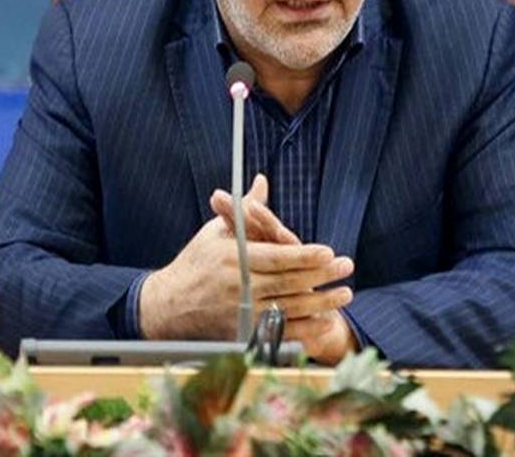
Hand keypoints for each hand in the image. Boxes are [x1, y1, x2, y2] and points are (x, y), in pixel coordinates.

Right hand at [211, 174, 359, 360]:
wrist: (167, 306)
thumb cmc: (196, 263)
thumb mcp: (217, 232)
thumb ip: (246, 210)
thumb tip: (262, 181)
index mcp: (233, 259)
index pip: (277, 257)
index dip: (305, 255)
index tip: (328, 251)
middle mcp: (239, 287)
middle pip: (289, 282)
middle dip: (321, 275)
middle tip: (346, 266)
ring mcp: (241, 314)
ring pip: (290, 308)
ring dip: (321, 302)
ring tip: (345, 294)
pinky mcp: (242, 334)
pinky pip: (279, 333)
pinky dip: (304, 329)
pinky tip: (325, 322)